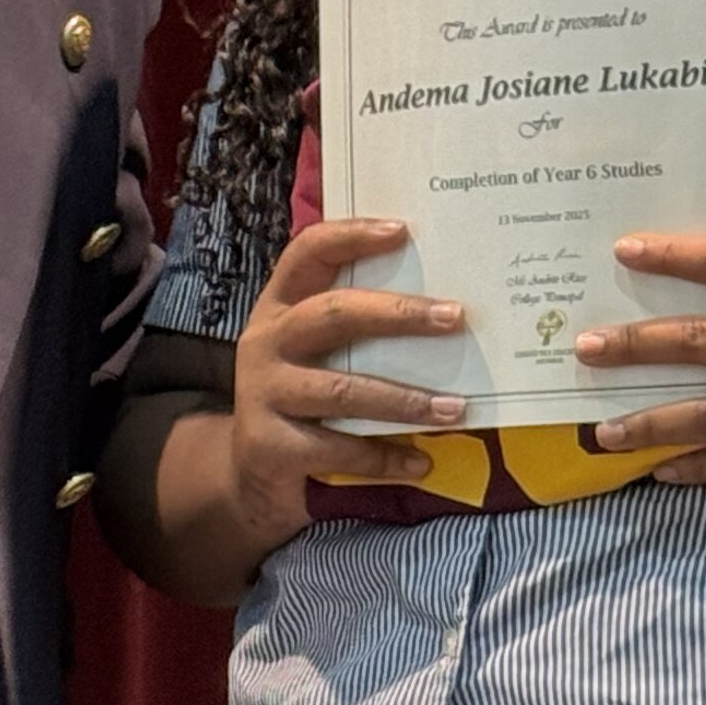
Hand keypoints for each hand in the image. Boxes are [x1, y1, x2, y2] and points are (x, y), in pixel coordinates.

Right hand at [226, 220, 468, 551]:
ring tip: (455, 409)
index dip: (351, 236)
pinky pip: (337, 449)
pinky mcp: (268, 445)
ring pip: (342, 390)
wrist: (250, 474)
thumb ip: (358, 331)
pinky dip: (384, 458)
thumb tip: (445, 311)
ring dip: (405, 400)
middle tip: (455, 318)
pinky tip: (421, 462)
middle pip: (333, 315)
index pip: (308, 254)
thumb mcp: (318, 356)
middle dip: (399, 315)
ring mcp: (263, 393)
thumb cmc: (304, 402)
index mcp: (280, 307)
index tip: (402, 230)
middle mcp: (266, 342)